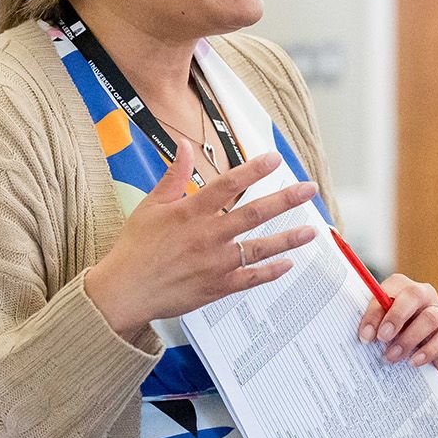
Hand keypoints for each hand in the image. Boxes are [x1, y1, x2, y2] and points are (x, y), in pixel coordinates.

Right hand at [84, 143, 319, 339]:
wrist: (125, 291)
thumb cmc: (135, 248)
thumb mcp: (150, 206)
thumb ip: (173, 176)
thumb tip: (185, 147)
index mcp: (190, 212)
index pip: (228, 184)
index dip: (254, 169)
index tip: (275, 158)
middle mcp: (207, 235)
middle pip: (254, 213)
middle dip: (285, 199)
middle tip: (308, 189)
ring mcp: (215, 263)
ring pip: (259, 247)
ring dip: (288, 238)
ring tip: (312, 231)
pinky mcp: (217, 287)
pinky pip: (251, 278)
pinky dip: (271, 271)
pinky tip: (289, 264)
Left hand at [357, 274, 437, 368]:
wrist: (415, 351)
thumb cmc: (391, 333)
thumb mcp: (379, 326)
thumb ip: (373, 325)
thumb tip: (366, 336)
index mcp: (401, 286)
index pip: (388, 292)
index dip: (375, 314)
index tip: (365, 335)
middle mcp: (424, 293)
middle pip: (414, 295)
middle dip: (397, 317)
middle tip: (382, 338)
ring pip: (430, 318)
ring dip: (409, 339)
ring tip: (392, 356)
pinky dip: (427, 352)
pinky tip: (413, 361)